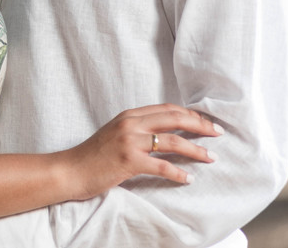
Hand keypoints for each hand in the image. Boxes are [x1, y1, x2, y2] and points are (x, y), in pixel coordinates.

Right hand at [64, 104, 221, 198]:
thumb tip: (163, 133)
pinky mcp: (128, 161)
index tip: (206, 122)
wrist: (70, 170)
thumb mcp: (114, 134)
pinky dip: (178, 173)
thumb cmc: (92, 156)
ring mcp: (129, 141)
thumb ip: (135, 129)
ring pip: (173, 141)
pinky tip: (188, 179)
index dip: (190, 113)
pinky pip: (162, 166)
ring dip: (196, 150)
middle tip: (218, 133)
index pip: (166, 108)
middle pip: (174, 118)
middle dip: (200, 125)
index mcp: (128, 115)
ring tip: (211, 157)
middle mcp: (130, 124)